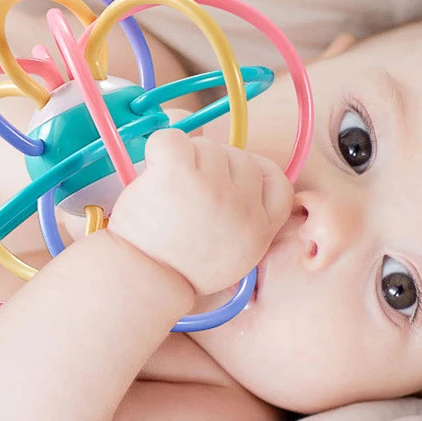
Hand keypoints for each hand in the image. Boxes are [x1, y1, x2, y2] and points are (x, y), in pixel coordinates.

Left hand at [108, 128, 292, 295]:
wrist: (143, 281)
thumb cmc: (180, 270)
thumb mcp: (235, 259)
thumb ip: (247, 225)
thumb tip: (240, 186)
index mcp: (260, 230)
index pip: (278, 184)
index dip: (258, 174)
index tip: (234, 179)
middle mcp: (243, 207)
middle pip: (240, 158)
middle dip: (215, 168)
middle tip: (189, 195)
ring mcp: (213, 189)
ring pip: (207, 147)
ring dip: (186, 161)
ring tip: (169, 193)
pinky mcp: (179, 174)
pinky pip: (173, 139)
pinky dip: (160, 149)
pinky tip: (155, 172)